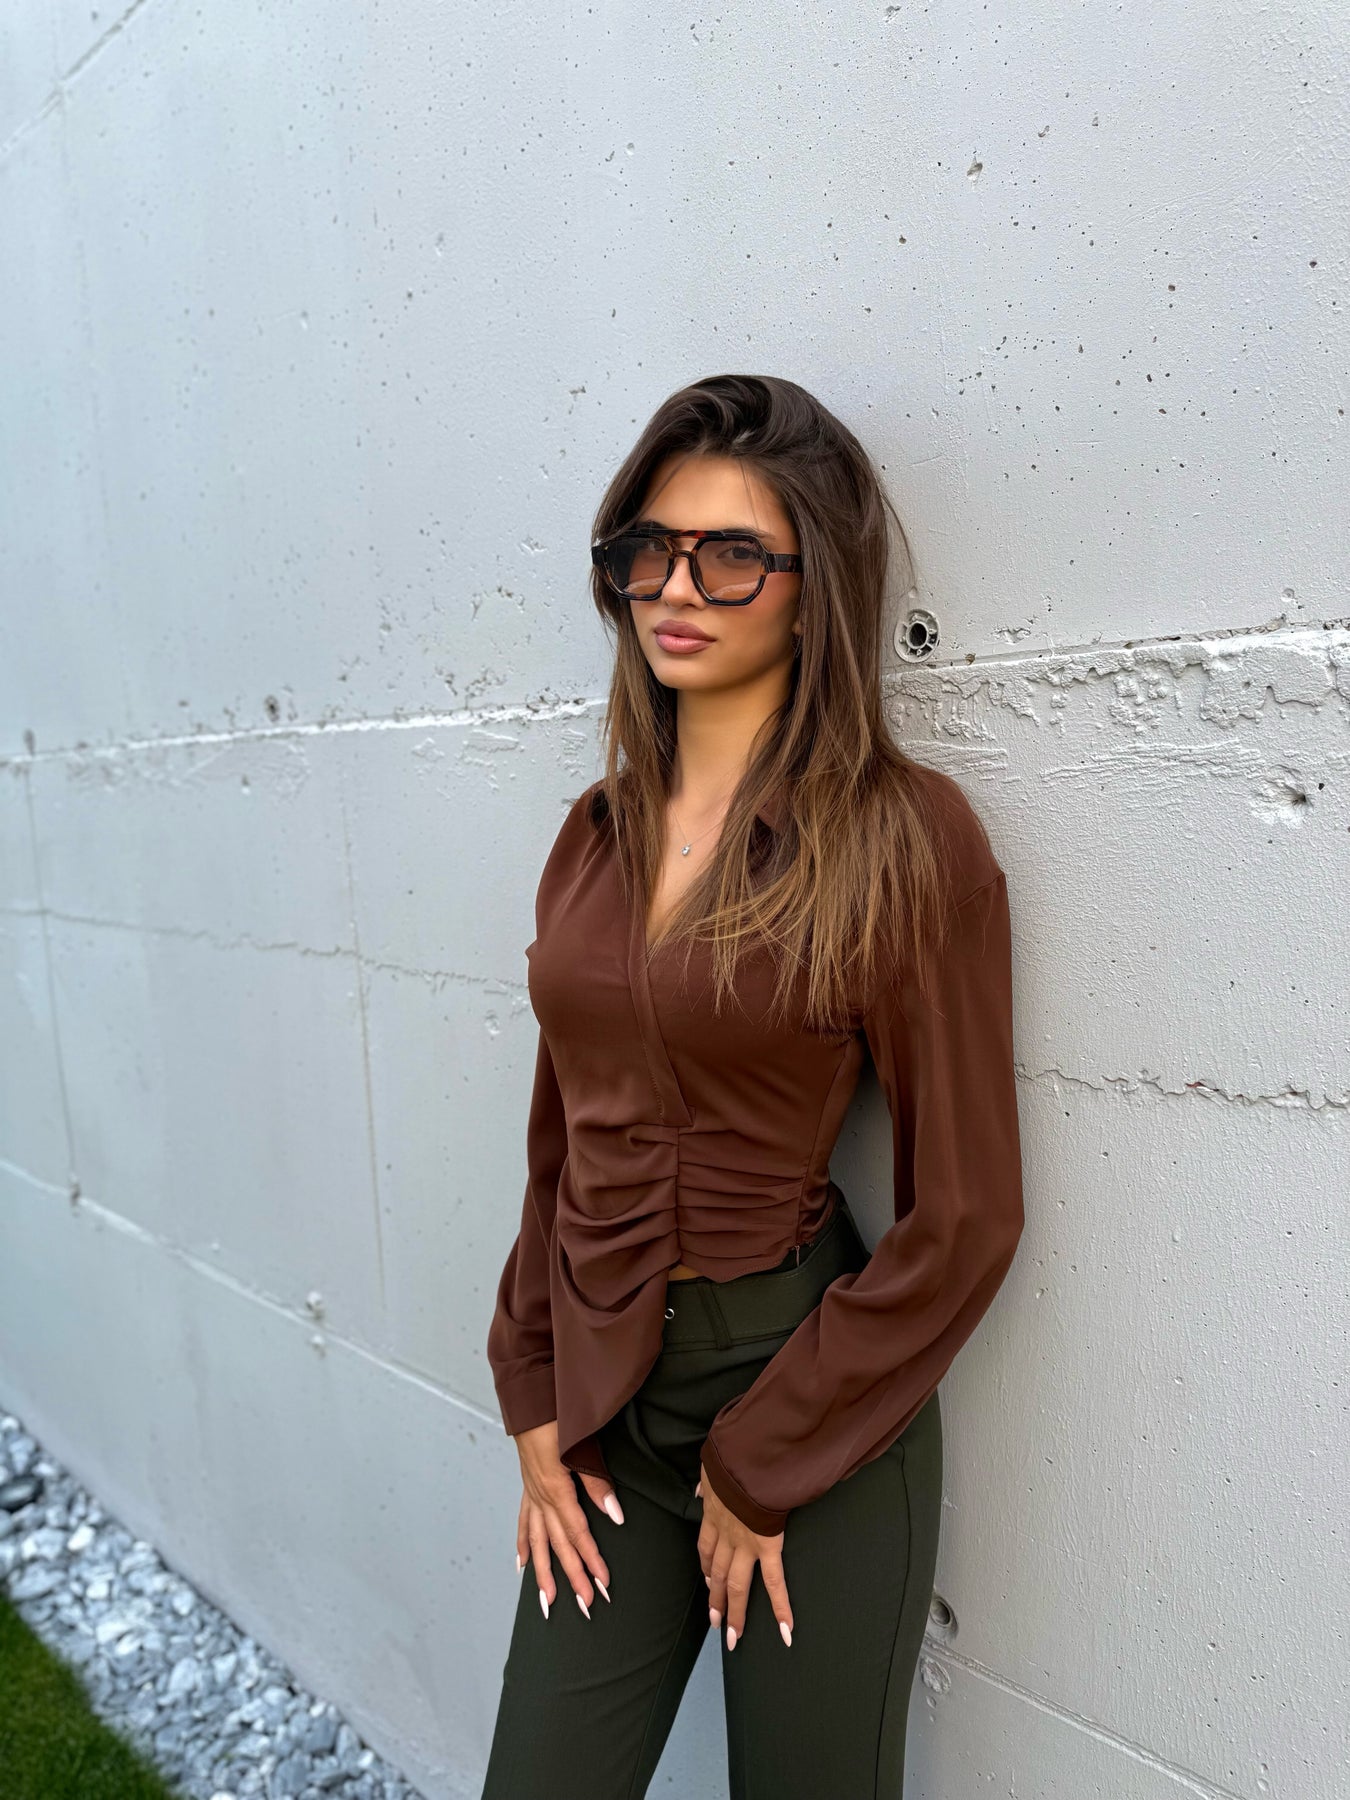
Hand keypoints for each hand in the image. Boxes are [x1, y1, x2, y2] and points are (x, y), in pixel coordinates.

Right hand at [513, 1420, 623, 1621]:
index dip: (590, 1559)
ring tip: (549, 1601)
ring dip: (544, 1572)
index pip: (577, 1533)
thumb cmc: (559, 1418)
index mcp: (556, 1488)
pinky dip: (524, 1544)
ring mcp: (531, 1493)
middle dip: (572, 1576)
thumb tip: (615, 1516)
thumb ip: (597, 1483)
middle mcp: (541, 1496)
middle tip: (585, 1605)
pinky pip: (524, 1522)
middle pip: (558, 1544)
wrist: (532, 1398)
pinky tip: (523, 1565)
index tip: (603, 1583)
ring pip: (538, 1540)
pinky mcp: (528, 1486)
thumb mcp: (582, 1447)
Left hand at [695, 1462, 793, 1650]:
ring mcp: (745, 1542)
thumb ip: (709, 1479)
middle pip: (717, 1572)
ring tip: (734, 1636)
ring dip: (734, 1611)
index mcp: (714, 1512)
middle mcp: (726, 1533)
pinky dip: (780, 1606)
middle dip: (715, 1598)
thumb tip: (703, 1485)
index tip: (708, 1581)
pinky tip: (786, 1629)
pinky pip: (774, 1581)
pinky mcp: (766, 1545)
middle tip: (715, 1622)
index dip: (707, 1567)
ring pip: (736, 1583)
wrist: (748, 1458)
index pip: (707, 1547)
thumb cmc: (733, 1457)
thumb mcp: (712, 1466)